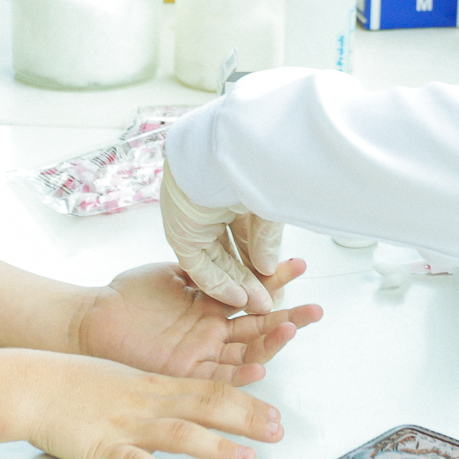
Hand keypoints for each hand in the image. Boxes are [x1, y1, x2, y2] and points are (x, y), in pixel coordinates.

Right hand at [20, 353, 283, 458]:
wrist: (34, 385)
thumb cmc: (79, 383)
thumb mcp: (130, 378)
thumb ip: (165, 392)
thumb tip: (198, 404)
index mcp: (156, 386)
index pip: (212, 391)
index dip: (248, 404)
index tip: (275, 416)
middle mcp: (149, 403)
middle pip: (206, 408)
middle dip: (246, 421)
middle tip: (278, 433)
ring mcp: (126, 425)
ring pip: (178, 433)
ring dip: (215, 445)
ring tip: (245, 457)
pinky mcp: (102, 449)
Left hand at [75, 262, 321, 385]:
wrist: (95, 320)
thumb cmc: (129, 297)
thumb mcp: (173, 275)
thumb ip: (205, 269)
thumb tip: (235, 250)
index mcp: (211, 305)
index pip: (253, 292)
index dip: (276, 281)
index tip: (299, 265)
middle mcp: (212, 331)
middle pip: (259, 326)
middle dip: (288, 318)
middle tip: (315, 310)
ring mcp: (201, 352)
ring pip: (245, 351)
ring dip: (270, 343)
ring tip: (293, 329)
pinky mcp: (184, 371)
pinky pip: (218, 375)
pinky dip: (240, 371)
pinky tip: (260, 364)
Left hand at [160, 166, 281, 311]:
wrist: (225, 152)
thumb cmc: (251, 167)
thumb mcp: (267, 207)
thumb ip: (265, 239)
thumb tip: (268, 267)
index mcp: (231, 191)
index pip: (248, 231)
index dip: (263, 257)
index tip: (278, 279)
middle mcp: (210, 206)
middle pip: (232, 249)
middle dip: (252, 276)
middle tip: (271, 298)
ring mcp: (193, 220)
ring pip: (216, 261)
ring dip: (238, 284)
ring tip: (260, 305)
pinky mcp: (180, 233)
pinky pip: (198, 267)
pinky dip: (218, 284)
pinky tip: (240, 298)